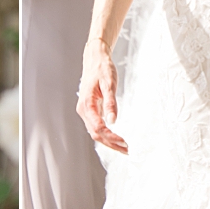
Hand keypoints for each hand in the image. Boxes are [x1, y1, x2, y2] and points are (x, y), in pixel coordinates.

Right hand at [77, 37, 127, 153]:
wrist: (95, 59)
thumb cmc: (102, 69)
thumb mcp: (109, 84)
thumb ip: (110, 103)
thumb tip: (113, 121)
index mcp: (86, 104)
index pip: (98, 127)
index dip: (110, 137)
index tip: (123, 141)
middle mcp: (83, 109)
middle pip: (95, 133)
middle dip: (111, 144)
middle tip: (126, 149)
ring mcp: (86, 111)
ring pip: (95, 132)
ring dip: (108, 141)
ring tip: (123, 147)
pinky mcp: (90, 110)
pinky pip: (96, 126)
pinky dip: (106, 135)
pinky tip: (115, 138)